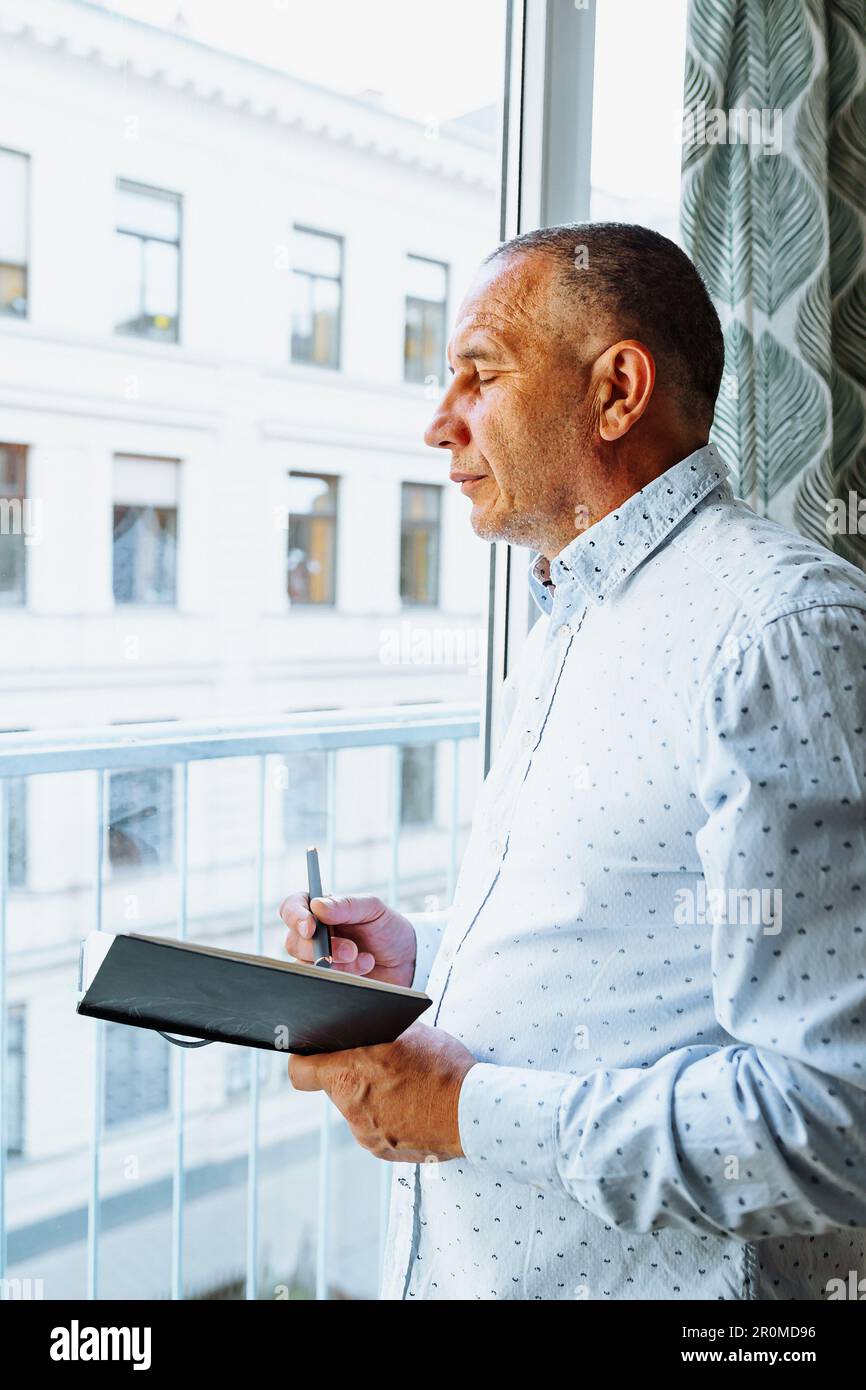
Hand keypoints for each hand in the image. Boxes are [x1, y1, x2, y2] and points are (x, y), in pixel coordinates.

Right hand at [279, 891, 417, 987]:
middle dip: (322, 949)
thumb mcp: (373, 909)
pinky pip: (319, 984)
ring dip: (338, 965)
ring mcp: (317, 960)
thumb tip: (317, 906)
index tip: (310, 927)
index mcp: (321, 910)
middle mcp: (314, 935)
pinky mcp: (324, 981)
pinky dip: (342, 978)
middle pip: (294, 942)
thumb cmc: (388, 929)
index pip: (292, 907)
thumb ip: (347, 904)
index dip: (295, 917)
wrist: (406, 961)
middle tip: (351, 951)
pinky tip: (363, 972)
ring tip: (366, 961)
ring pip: (306, 966)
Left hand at [288, 1021, 475, 1161]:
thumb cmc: (442, 1066)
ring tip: (406, 1086)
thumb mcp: (410, 1031)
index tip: (315, 1056)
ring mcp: (366, 1133)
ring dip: (373, 1097)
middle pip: (335, 1088)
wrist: (473, 1112)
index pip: (301, 1071)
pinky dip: (390, 1117)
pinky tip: (414, 1107)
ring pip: (357, 1109)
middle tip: (381, 1065)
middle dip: (352, 1075)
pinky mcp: (384, 1151)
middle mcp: (351, 1107)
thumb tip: (361, 1028)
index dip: (305, 1061)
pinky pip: (377, 1128)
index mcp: (349, 1072)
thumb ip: (376, 1032)